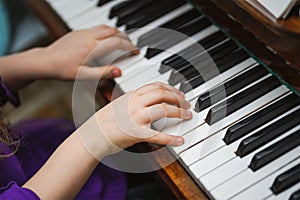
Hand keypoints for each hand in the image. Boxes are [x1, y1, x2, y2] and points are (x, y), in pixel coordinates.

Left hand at [44, 25, 138, 79]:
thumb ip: (103, 74)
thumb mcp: (83, 76)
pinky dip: (107, 31)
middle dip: (126, 38)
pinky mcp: (78, 31)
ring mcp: (83, 33)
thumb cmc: (62, 70)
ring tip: (123, 40)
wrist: (45, 61)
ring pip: (106, 27)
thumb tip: (119, 72)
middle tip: (132, 46)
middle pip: (114, 32)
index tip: (135, 51)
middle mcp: (88, 37)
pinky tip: (107, 38)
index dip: (129, 46)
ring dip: (117, 32)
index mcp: (91, 48)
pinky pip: (97, 27)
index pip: (116, 43)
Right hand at [77, 82, 191, 158]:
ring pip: (163, 109)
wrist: (93, 134)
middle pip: (163, 94)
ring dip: (179, 112)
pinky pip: (157, 135)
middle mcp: (135, 103)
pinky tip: (180, 140)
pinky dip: (171, 138)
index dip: (171, 89)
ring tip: (187, 115)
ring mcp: (136, 117)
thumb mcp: (120, 104)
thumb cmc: (105, 121)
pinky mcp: (136, 133)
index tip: (179, 93)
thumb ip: (135, 100)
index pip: (156, 86)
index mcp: (132, 95)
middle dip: (178, 98)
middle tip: (187, 104)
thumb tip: (149, 99)